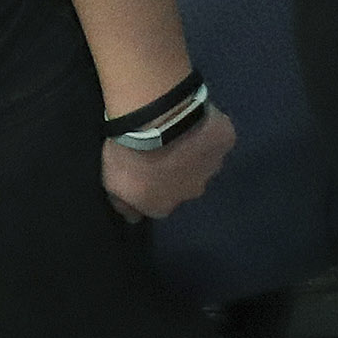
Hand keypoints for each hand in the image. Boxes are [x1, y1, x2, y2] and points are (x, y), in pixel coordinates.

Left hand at [102, 106, 235, 218]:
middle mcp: (193, 192)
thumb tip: (134, 218)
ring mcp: (212, 167)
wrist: (158, 119)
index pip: (158, 202)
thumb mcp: (112, 182)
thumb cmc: (130, 152)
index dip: (152, 185)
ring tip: (178, 131)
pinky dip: (209, 133)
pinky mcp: (226, 142)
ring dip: (194, 153)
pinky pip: (217, 140)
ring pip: (203, 163)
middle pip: (185, 185)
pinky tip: (195, 120)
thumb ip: (123, 203)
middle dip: (177, 172)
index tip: (146, 169)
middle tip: (163, 149)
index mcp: (163, 206)